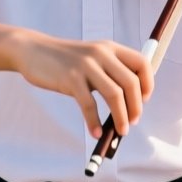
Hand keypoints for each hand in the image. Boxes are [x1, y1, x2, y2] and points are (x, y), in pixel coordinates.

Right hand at [12, 33, 154, 138]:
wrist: (33, 50)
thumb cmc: (65, 61)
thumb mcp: (91, 58)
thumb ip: (109, 72)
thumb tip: (129, 105)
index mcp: (110, 48)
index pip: (142, 63)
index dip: (148, 84)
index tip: (144, 101)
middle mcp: (101, 54)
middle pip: (131, 83)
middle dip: (136, 107)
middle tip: (133, 122)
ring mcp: (86, 66)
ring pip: (114, 95)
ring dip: (121, 117)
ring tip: (120, 131)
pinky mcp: (70, 79)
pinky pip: (88, 105)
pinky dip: (94, 122)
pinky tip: (96, 133)